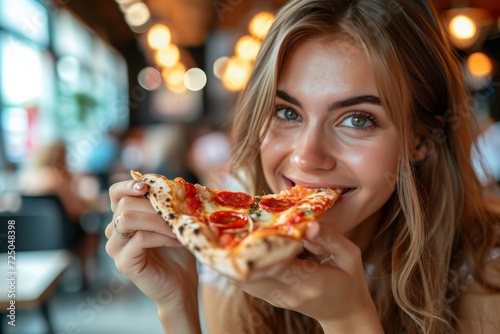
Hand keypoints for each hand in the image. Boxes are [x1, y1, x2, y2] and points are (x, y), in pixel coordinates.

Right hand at [105, 179, 197, 309]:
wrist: (181, 285)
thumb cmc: (178, 252)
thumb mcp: (174, 222)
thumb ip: (168, 203)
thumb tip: (176, 181)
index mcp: (124, 217)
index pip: (115, 194)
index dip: (128, 185)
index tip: (147, 186)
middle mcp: (114, 231)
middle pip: (124, 205)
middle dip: (153, 205)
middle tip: (177, 213)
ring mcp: (116, 248)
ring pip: (127, 220)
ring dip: (156, 220)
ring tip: (177, 228)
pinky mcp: (124, 263)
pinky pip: (139, 239)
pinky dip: (161, 236)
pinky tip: (177, 241)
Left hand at [229, 222, 382, 332]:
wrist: (345, 313)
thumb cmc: (349, 280)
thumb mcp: (349, 256)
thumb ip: (330, 238)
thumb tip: (310, 223)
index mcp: (311, 282)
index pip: (276, 263)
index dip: (256, 245)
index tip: (240, 224)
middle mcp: (289, 292)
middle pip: (251, 273)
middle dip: (233, 251)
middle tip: (215, 227)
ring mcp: (278, 298)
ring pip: (244, 280)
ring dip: (228, 260)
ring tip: (213, 236)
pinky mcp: (271, 298)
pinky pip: (247, 283)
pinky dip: (234, 267)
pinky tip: (225, 250)